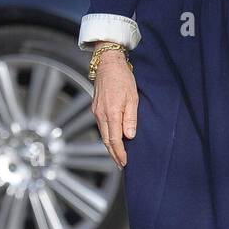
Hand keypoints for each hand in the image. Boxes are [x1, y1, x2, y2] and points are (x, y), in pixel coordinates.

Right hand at [91, 49, 137, 166]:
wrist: (108, 63)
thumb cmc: (122, 78)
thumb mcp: (133, 98)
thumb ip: (131, 118)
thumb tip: (129, 136)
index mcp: (111, 112)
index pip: (114, 139)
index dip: (119, 153)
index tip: (124, 162)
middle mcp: (100, 114)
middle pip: (106, 140)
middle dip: (114, 154)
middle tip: (121, 164)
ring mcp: (96, 111)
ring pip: (103, 134)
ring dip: (110, 146)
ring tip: (118, 155)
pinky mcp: (95, 108)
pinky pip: (101, 126)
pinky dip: (107, 136)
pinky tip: (112, 139)